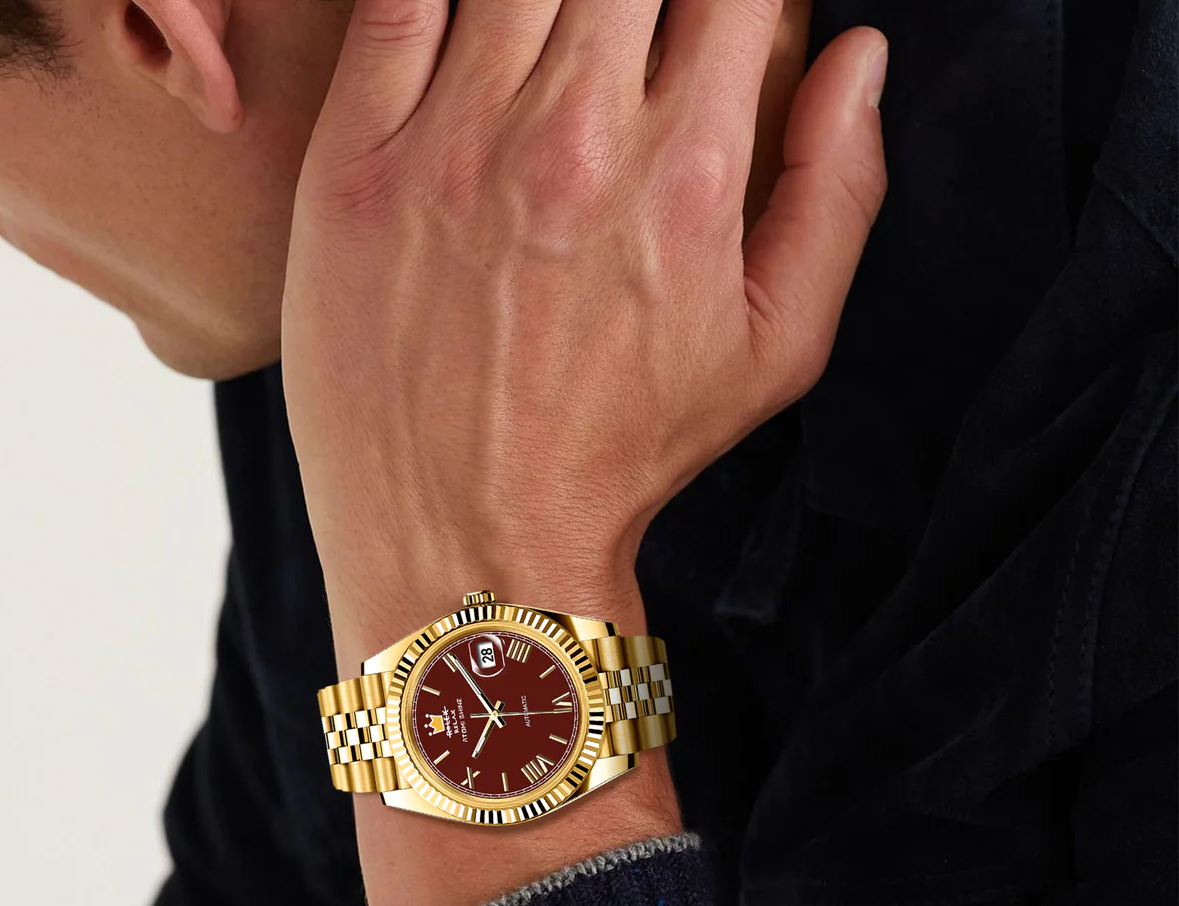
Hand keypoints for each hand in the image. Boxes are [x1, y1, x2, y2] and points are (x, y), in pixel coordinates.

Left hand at [279, 0, 886, 905]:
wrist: (469, 543)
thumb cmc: (625, 456)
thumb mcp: (775, 353)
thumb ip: (836, 190)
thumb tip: (859, 54)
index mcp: (686, 176)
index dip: (741, 0)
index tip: (719, 32)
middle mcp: (570, 137)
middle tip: (633, 51)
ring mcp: (450, 143)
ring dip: (554, 0)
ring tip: (562, 53)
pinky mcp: (354, 165)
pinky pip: (397, 0)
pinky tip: (477, 35)